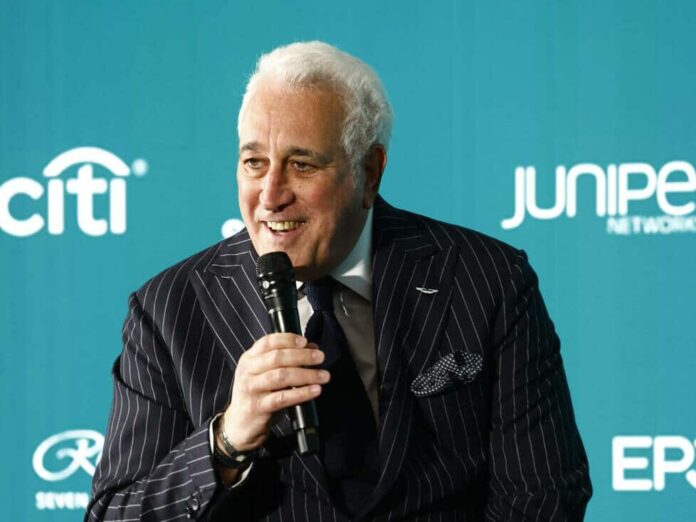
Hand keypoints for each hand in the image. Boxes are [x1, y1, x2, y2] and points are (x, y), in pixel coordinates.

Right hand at [219, 333, 328, 451]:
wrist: (240, 424)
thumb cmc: (258, 395)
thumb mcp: (266, 373)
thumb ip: (286, 359)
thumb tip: (312, 347)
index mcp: (249, 358)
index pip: (268, 342)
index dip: (288, 339)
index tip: (305, 341)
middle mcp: (248, 371)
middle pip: (277, 357)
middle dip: (302, 356)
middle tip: (320, 357)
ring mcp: (251, 389)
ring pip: (281, 376)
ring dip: (306, 375)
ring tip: (323, 376)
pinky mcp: (258, 407)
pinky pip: (283, 398)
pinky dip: (301, 393)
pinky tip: (315, 390)